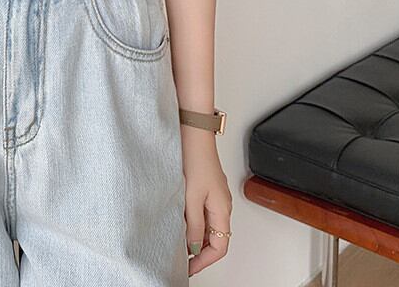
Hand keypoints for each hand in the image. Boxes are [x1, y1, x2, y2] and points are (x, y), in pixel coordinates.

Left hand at [181, 124, 232, 275]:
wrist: (193, 130)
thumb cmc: (194, 157)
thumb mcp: (191, 197)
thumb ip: (193, 224)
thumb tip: (193, 247)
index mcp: (222, 208)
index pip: (220, 247)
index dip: (204, 261)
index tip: (188, 268)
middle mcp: (221, 203)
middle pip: (215, 238)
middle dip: (199, 251)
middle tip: (180, 259)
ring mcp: (214, 194)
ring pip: (208, 225)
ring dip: (194, 235)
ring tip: (176, 240)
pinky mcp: (205, 185)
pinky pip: (202, 211)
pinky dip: (192, 220)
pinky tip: (178, 218)